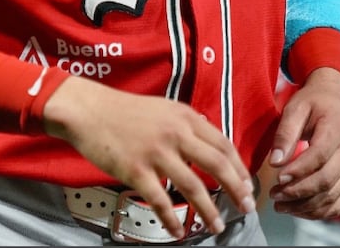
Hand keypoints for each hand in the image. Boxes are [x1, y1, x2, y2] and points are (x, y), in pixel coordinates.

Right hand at [42, 76, 254, 239]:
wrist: (92, 111)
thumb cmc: (127, 111)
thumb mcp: (166, 108)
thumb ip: (188, 124)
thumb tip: (209, 141)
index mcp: (186, 117)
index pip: (223, 144)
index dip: (239, 167)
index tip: (248, 183)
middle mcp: (177, 133)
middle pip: (216, 164)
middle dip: (236, 188)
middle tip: (246, 205)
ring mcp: (157, 153)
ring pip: (193, 185)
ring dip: (208, 210)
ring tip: (218, 225)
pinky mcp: (136, 170)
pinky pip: (160, 200)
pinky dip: (172, 219)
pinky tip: (179, 231)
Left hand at [265, 67, 339, 219]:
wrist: (336, 102)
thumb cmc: (314, 103)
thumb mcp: (296, 107)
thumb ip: (285, 133)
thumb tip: (276, 161)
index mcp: (337, 127)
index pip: (320, 155)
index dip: (298, 170)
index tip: (277, 178)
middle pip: (326, 179)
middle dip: (298, 192)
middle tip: (274, 195)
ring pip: (332, 196)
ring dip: (304, 206)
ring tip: (281, 204)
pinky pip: (337, 203)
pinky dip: (318, 212)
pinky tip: (298, 209)